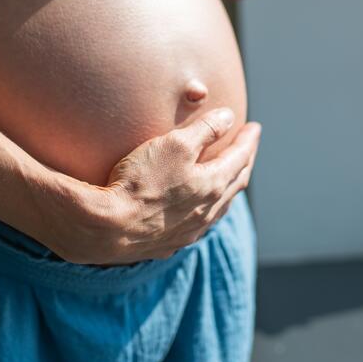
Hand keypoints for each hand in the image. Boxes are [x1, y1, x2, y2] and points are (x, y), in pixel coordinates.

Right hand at [40, 107, 261, 264]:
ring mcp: (189, 231)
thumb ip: (205, 129)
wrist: (108, 227)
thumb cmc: (141, 181)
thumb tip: (229, 117)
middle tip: (247, 148)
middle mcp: (207, 212)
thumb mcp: (174, 144)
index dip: (248, 141)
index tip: (254, 128)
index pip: (240, 159)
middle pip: (235, 183)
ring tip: (229, 177)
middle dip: (244, 162)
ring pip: (219, 208)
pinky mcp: (168, 244)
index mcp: (212, 185)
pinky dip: (206, 210)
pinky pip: (198, 225)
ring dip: (228, 188)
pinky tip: (198, 210)